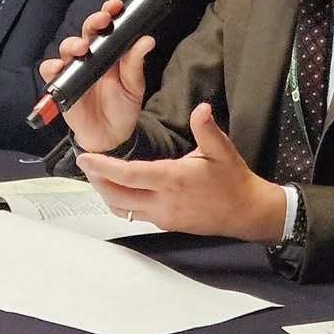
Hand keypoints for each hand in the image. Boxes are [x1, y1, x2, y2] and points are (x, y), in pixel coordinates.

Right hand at [39, 0, 149, 151]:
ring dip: (73, 44)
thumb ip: (135, 63)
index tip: (115, 6)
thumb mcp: (134, 85)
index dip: (109, 12)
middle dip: (93, 22)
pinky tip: (60, 67)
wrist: (110, 136)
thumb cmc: (123, 107)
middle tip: (101, 21)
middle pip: (86, 31)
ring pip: (67, 47)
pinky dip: (53, 66)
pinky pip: (51, 70)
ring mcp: (74, 69)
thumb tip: (146, 39)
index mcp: (110, 51)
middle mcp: (91, 56)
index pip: (107, 26)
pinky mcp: (61, 84)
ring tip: (82, 48)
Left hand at [74, 102, 283, 242]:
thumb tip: (200, 108)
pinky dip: (121, 202)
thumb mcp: (223, 149)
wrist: (247, 212)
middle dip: (97, 181)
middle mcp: (164, 201)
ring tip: (97, 176)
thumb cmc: (233, 181)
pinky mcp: (166, 224)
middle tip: (85, 165)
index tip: (85, 158)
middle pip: (117, 196)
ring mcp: (163, 216)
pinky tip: (119, 189)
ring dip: (106, 193)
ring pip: (123, 209)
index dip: (103, 168)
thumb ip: (206, 128)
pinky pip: (135, 215)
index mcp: (173, 180)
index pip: (129, 175)